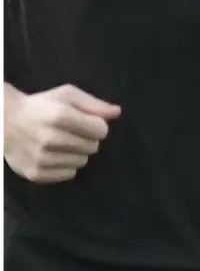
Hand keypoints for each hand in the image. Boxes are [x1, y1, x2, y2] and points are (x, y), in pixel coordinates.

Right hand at [0, 84, 116, 182]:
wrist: (4, 123)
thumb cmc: (40, 106)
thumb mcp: (66, 96)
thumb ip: (94, 104)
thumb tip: (117, 112)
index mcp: (59, 116)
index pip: (101, 131)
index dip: (97, 126)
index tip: (86, 123)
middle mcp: (50, 138)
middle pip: (93, 147)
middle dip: (87, 139)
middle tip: (70, 133)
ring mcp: (42, 158)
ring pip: (82, 162)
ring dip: (76, 153)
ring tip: (60, 143)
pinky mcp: (36, 173)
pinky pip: (69, 174)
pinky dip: (65, 166)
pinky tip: (53, 155)